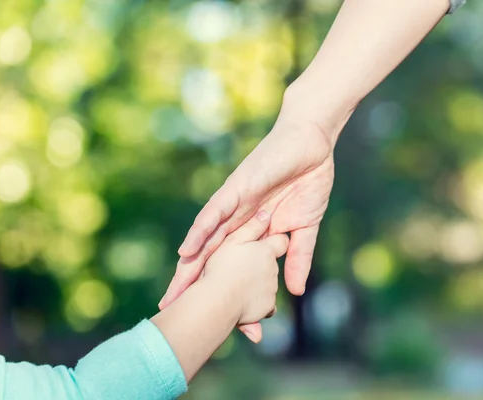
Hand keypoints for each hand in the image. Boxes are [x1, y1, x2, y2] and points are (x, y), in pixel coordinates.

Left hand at [160, 115, 334, 309]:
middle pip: (209, 255)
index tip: (199, 313)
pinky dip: (201, 230)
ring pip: (206, 238)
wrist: (312, 146)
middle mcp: (236, 221)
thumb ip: (297, 258)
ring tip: (174, 288)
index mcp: (250, 232)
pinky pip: (215, 212)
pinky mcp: (237, 189)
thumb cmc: (307, 183)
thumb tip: (295, 291)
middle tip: (170, 307)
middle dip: (190, 281)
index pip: (227, 262)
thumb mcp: (304, 229)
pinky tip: (187, 250)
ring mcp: (234, 205)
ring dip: (189, 263)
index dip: (212, 285)